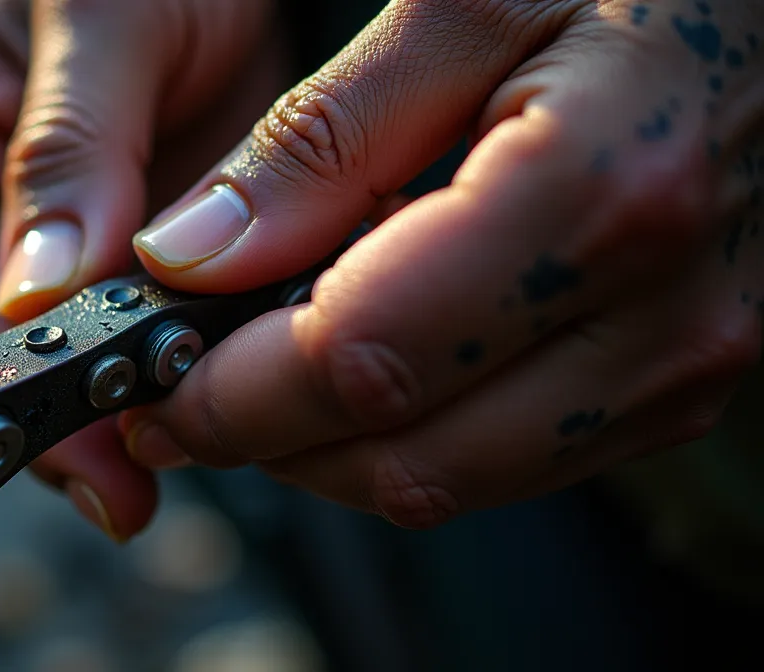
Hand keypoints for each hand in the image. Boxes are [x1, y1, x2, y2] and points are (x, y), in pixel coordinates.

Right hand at [0, 0, 289, 538]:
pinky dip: (215, 348)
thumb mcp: (98, 11)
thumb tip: (34, 296)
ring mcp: (75, 232)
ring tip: (240, 422)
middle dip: (109, 410)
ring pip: (107, 351)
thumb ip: (66, 146)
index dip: (37, 393)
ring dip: (170, 391)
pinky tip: (262, 369)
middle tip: (190, 449)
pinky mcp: (149, 240)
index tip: (110, 456)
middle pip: (35, 350)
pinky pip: (176, 320)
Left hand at [123, 0, 763, 528]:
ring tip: (261, 370)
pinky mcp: (674, 387)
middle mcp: (660, 314)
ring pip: (451, 480)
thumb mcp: (460, 5)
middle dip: (266, 439)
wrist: (763, 18)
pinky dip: (408, 433)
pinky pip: (509, 462)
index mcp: (595, 196)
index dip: (232, 394)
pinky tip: (364, 361)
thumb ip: (316, 143)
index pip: (362, 362)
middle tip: (185, 387)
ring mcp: (682, 365)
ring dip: (329, 448)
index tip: (150, 380)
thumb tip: (189, 258)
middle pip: (402, 457)